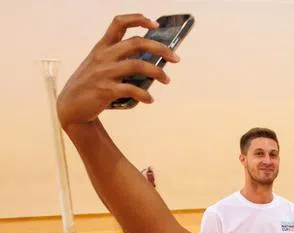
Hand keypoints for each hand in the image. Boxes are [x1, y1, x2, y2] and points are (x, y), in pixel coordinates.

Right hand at [57, 15, 178, 127]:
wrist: (71, 106)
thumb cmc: (91, 84)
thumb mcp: (101, 65)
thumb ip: (120, 59)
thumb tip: (151, 60)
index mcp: (102, 47)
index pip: (119, 23)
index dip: (137, 19)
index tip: (155, 23)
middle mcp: (103, 56)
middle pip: (136, 43)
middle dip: (160, 48)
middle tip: (176, 58)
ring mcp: (104, 72)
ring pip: (137, 65)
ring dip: (157, 72)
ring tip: (167, 80)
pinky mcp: (105, 90)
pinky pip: (131, 89)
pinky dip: (145, 95)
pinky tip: (150, 99)